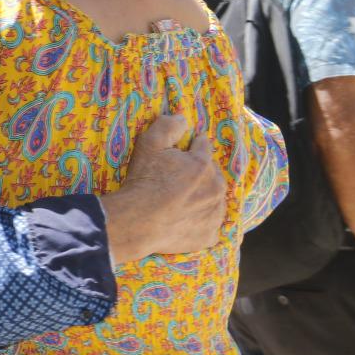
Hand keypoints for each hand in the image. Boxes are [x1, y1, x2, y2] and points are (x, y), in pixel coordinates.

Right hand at [104, 113, 226, 262]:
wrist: (138, 221)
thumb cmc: (144, 181)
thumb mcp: (149, 144)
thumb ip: (168, 126)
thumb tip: (182, 118)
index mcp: (203, 164)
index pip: (204, 147)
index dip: (192, 147)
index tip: (184, 152)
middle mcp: (215, 188)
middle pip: (212, 175)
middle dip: (200, 174)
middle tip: (179, 181)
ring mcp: (214, 214)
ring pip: (214, 201)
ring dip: (203, 199)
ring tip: (182, 203)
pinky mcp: (209, 236)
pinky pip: (210, 227)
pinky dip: (200, 224)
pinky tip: (184, 222)